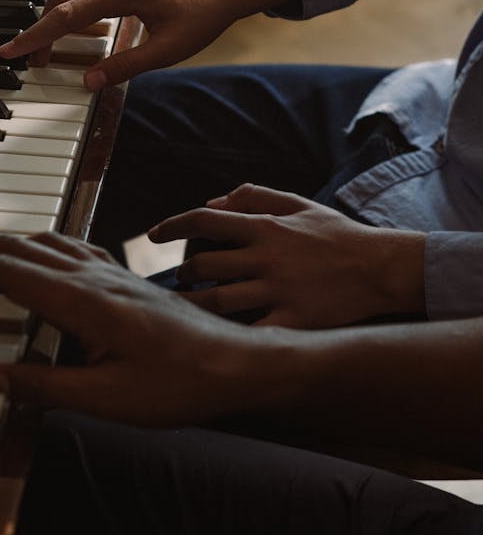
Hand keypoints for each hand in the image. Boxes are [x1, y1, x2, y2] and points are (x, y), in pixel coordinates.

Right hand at [0, 0, 297, 88]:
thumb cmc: (204, 14)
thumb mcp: (166, 50)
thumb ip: (125, 67)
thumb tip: (89, 83)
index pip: (64, 17)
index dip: (34, 38)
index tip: (10, 52)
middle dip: (41, 31)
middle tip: (33, 60)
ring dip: (55, 13)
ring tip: (49, 43)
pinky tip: (74, 14)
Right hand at [0, 232, 259, 425]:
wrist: (238, 364)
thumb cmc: (182, 383)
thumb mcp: (106, 400)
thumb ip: (41, 386)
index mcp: (84, 301)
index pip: (3, 273)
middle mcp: (93, 275)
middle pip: (13, 248)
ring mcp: (109, 272)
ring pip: (38, 243)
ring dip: (0, 263)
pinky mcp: (121, 279)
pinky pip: (65, 250)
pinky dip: (33, 260)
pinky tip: (34, 290)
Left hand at [148, 185, 425, 328]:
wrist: (381, 268)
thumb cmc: (337, 234)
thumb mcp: (299, 203)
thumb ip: (255, 196)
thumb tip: (213, 202)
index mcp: (265, 226)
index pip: (204, 220)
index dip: (172, 225)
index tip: (152, 234)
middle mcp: (266, 257)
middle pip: (203, 265)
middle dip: (186, 272)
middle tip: (187, 279)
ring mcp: (279, 291)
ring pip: (217, 300)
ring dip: (196, 304)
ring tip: (191, 308)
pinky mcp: (293, 320)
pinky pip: (250, 332)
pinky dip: (229, 337)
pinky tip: (217, 339)